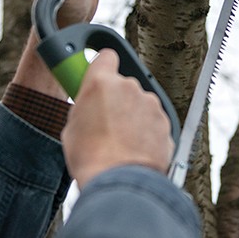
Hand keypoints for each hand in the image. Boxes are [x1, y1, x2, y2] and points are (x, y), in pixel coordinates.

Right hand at [62, 49, 173, 188]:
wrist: (120, 181)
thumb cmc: (92, 157)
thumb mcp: (72, 127)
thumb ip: (85, 106)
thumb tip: (91, 107)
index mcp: (101, 83)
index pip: (106, 56)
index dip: (103, 65)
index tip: (100, 73)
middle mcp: (129, 87)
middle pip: (123, 85)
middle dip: (116, 99)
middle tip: (105, 121)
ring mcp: (150, 104)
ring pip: (140, 104)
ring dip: (133, 116)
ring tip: (120, 141)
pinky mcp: (165, 122)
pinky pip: (153, 121)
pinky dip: (147, 131)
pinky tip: (134, 148)